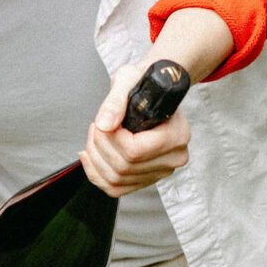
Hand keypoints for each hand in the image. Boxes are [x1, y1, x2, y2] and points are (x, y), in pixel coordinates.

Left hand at [81, 60, 189, 196]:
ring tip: (94, 137)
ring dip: (96, 160)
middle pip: (124, 167)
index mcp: (176, 134)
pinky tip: (90, 157)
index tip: (103, 123)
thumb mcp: (129, 78)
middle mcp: (173, 156)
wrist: (155, 89)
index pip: (136, 151)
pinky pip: (117, 188)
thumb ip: (116, 100)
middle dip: (99, 147)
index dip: (111, 139)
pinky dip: (98, 175)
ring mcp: (162, 170)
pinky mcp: (148, 176)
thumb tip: (104, 124)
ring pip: (117, 180)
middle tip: (95, 127)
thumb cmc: (146, 81)